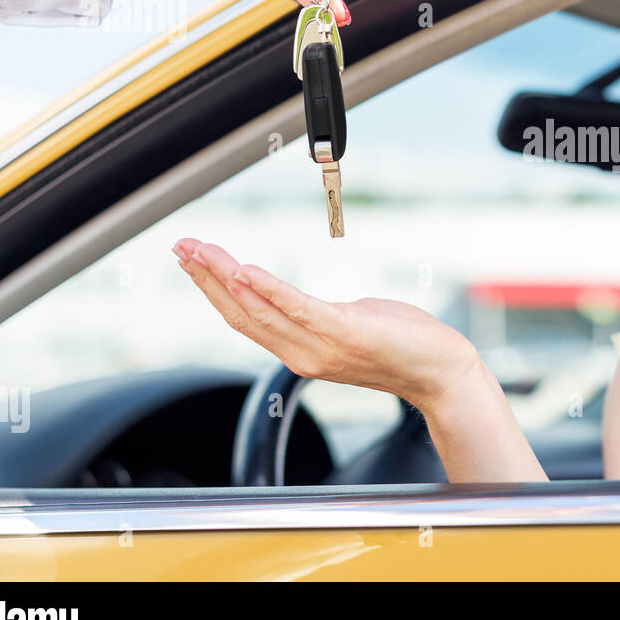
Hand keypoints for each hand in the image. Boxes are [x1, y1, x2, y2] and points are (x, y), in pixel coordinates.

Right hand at [172, 239, 481, 409]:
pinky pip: (297, 309)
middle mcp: (302, 353)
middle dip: (205, 278)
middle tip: (179, 247)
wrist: (440, 372)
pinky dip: (268, 289)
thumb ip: (318, 314)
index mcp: (300, 349)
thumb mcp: (348, 324)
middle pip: (240, 312)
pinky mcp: (343, 332)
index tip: (190, 259)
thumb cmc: (401, 344)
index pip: (243, 317)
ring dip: (224, 276)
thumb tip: (297, 300)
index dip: (211, 289)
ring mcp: (321, 345)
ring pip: (259, 309)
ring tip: (200, 250)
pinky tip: (245, 269)